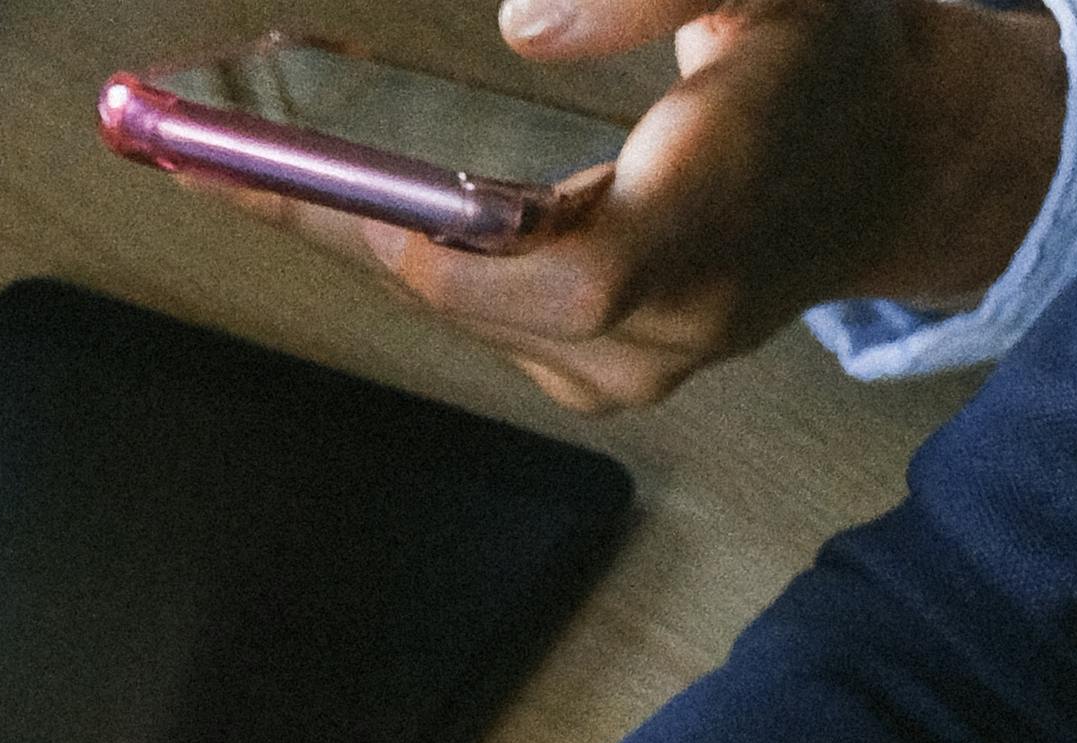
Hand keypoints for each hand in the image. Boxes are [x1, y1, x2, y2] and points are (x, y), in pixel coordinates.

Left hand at [242, 0, 1069, 409]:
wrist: (888, 156)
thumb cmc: (831, 50)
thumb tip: (524, 24)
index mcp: (712, 226)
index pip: (556, 261)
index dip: (432, 229)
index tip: (316, 172)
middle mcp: (663, 328)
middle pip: (460, 291)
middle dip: (323, 211)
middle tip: (188, 141)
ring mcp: (626, 369)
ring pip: (451, 306)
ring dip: (340, 225)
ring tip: (223, 152)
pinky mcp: (595, 373)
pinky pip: (471, 315)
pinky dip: (398, 248)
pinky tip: (326, 188)